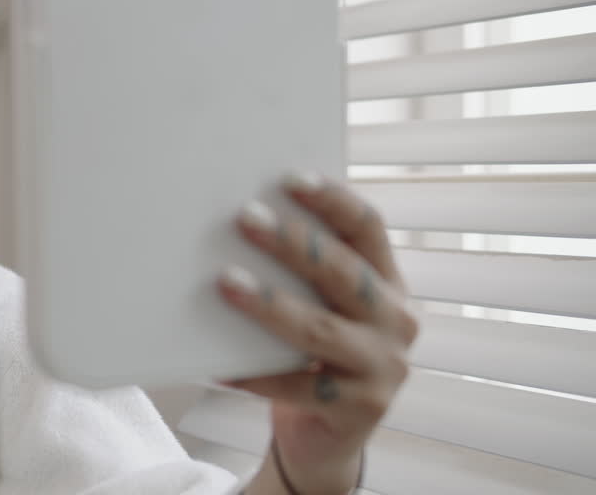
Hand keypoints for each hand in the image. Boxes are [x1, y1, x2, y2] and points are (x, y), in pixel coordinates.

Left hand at [218, 172, 417, 493]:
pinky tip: (221, 364)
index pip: (367, 228)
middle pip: (343, 271)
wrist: (324, 437)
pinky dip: (257, 375)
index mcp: (386, 281)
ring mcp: (384, 367)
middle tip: (246, 218)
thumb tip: (243, 220)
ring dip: (270, 303)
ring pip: (320, 329)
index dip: (332, 200)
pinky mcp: (361, 409)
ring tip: (226, 282)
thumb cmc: (311, 354)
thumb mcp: (318, 306)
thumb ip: (300, 272)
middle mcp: (396, 319)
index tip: (290, 178)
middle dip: (293, 243)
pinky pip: (299, 387)